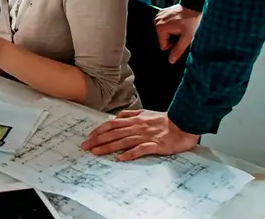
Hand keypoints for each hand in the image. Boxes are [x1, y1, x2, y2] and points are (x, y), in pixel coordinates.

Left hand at [81, 109, 198, 160]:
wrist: (184, 123)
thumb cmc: (164, 120)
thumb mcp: (144, 113)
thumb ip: (130, 115)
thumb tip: (116, 117)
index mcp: (134, 120)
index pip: (112, 124)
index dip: (99, 130)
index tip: (89, 137)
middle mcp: (137, 127)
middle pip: (114, 133)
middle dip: (98, 140)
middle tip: (86, 147)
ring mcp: (146, 136)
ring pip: (123, 141)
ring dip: (108, 147)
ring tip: (97, 152)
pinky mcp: (156, 145)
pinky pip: (140, 149)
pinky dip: (129, 153)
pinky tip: (120, 158)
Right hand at [154, 4, 200, 63]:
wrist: (193, 7)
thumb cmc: (191, 22)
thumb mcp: (187, 38)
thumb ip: (178, 50)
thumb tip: (170, 60)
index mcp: (160, 28)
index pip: (163, 45)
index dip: (173, 44)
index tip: (181, 38)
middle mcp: (156, 21)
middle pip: (163, 38)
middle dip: (172, 38)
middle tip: (181, 32)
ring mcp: (158, 16)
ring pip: (164, 32)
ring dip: (172, 32)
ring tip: (180, 26)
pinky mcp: (162, 13)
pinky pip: (165, 25)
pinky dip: (171, 25)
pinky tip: (178, 22)